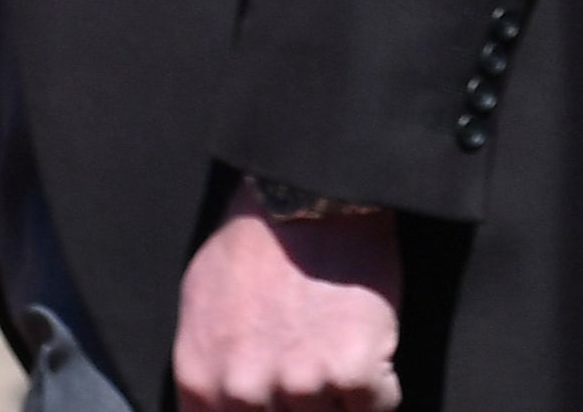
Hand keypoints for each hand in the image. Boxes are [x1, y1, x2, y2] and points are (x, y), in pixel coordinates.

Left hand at [175, 197, 401, 410]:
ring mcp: (298, 383)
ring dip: (340, 395)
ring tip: (341, 349)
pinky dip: (380, 385)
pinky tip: (372, 349)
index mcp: (201, 379)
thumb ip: (209, 368)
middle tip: (314, 364)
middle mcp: (243, 391)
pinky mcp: (350, 370)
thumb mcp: (201, 304)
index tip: (283, 398)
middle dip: (302, 404)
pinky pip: (377, 405)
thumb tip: (224, 405)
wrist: (310, 192)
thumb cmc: (256, 239)